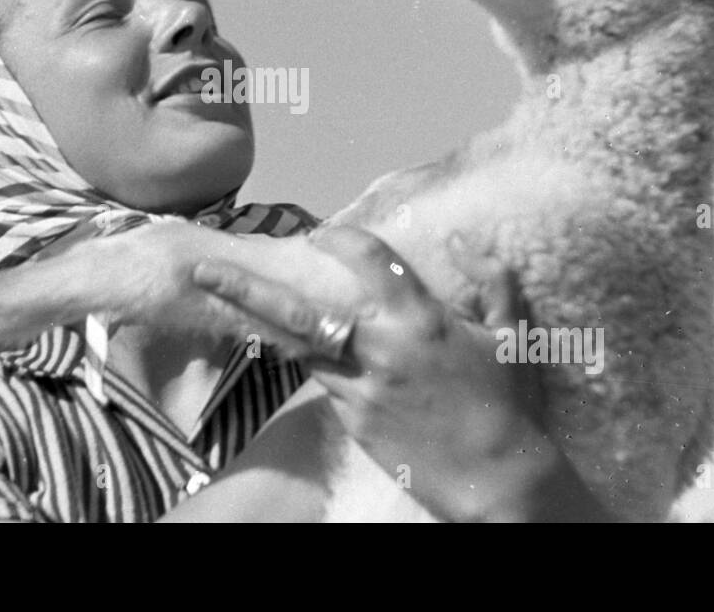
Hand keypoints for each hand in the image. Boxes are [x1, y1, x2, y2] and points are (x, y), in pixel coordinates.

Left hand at [192, 226, 607, 520]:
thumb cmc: (509, 404)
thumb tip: (471, 242)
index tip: (322, 234)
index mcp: (418, 319)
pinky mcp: (353, 422)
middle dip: (242, 289)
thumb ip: (492, 282)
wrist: (498, 480)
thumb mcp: (513, 337)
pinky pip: (325, 383)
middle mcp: (379, 349)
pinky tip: (302, 351)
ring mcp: (360, 388)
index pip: (366, 259)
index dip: (339, 239)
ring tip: (234, 300)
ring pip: (302, 349)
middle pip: (295, 312)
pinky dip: (316, 363)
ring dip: (273, 326)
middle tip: (200, 270)